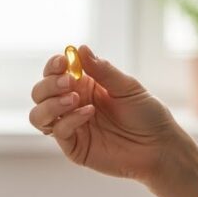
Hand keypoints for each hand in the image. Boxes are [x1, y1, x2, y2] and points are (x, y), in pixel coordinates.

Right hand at [28, 46, 197, 196]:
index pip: (54, 73)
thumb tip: (80, 48)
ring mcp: (70, 126)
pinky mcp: (74, 147)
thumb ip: (102, 70)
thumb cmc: (146, 114)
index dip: (53, 66)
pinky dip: (68, 120)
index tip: (63, 61)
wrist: (159, 146)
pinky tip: (88, 114)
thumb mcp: (127, 86)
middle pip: (40, 92)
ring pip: (38, 115)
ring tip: (73, 99)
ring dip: (50, 104)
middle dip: (49, 85)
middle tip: (68, 82)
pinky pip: (58, 132)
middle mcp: (72, 105)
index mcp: (83, 86)